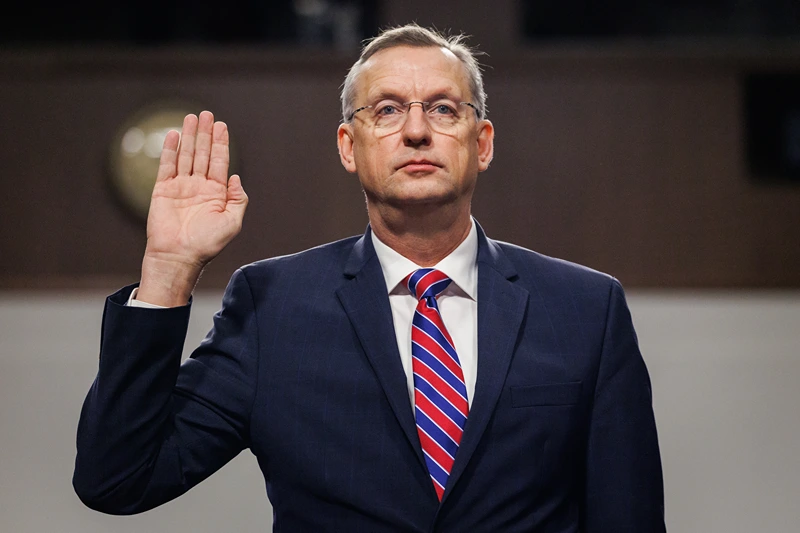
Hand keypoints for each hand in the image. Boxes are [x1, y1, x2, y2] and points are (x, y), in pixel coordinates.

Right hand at [137, 111, 247, 305]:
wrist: (179, 256)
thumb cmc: (207, 244)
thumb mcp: (232, 222)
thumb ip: (238, 199)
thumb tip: (237, 177)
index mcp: (216, 194)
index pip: (220, 162)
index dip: (221, 144)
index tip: (221, 126)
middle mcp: (199, 187)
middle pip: (204, 154)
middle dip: (206, 134)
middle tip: (207, 115)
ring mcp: (181, 187)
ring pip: (186, 155)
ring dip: (189, 136)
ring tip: (191, 117)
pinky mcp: (163, 190)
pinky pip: (167, 165)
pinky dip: (170, 150)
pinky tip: (174, 135)